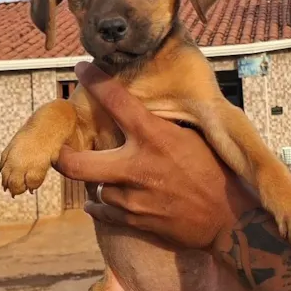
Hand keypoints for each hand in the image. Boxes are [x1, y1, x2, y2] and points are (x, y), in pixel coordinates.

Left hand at [54, 63, 252, 249]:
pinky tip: (106, 199)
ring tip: (108, 176)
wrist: (231, 220)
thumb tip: (140, 108)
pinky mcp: (135, 220)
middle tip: (60, 150)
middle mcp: (137, 165)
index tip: (79, 70)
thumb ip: (161, 127)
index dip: (93, 81)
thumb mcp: (192, 138)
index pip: (115, 100)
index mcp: (154, 136)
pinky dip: (102, 204)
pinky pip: (103, 210)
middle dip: (62, 156)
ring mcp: (133, 196)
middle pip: (75, 163)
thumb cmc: (216, 173)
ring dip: (100, 181)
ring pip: (95, 187)